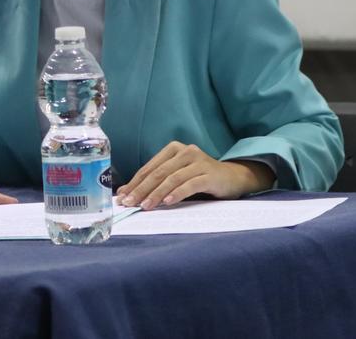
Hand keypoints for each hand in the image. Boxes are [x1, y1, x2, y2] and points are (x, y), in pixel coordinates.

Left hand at [116, 141, 274, 209]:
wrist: (234, 178)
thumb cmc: (200, 178)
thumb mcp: (178, 175)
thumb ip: (158, 181)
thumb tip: (130, 195)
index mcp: (173, 149)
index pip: (149, 168)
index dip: (134, 183)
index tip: (121, 197)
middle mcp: (185, 152)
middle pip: (158, 173)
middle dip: (141, 189)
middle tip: (129, 203)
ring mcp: (198, 162)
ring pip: (172, 178)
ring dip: (157, 194)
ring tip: (145, 206)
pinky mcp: (210, 174)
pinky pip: (190, 184)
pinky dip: (177, 193)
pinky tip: (167, 202)